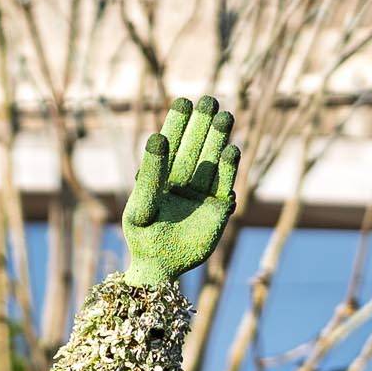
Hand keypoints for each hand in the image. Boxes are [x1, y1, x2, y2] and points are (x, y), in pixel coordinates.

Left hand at [123, 96, 240, 287]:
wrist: (158, 269)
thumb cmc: (142, 238)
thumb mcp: (141, 206)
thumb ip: (150, 175)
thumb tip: (156, 137)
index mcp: (162, 177)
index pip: (172, 144)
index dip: (178, 123)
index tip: (184, 100)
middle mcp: (184, 181)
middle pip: (196, 147)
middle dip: (203, 125)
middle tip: (210, 100)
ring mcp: (203, 194)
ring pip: (213, 162)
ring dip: (219, 140)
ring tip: (225, 117)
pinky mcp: (220, 210)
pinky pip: (226, 185)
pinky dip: (228, 170)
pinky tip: (230, 151)